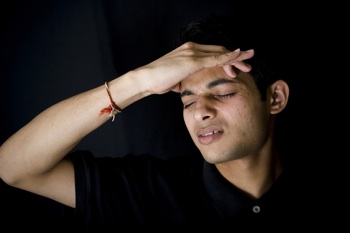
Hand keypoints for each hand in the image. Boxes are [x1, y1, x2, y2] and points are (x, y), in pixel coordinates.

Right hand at [134, 42, 253, 94]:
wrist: (145, 79)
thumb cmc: (158, 80)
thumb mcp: (175, 79)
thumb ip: (183, 79)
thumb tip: (185, 84)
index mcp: (189, 52)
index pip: (213, 53)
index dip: (226, 59)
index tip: (236, 66)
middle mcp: (192, 48)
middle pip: (219, 50)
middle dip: (236, 57)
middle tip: (248, 62)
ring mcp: (192, 52)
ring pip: (220, 53)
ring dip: (236, 57)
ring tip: (249, 61)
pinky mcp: (192, 60)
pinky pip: (214, 58)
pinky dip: (228, 57)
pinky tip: (238, 56)